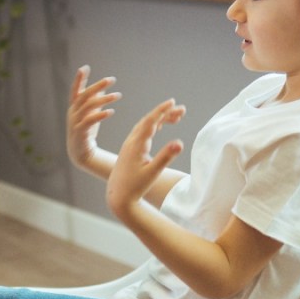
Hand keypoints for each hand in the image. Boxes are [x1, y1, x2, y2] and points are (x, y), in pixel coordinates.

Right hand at [66, 65, 119, 170]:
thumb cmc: (86, 131)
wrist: (80, 153)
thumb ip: (94, 101)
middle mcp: (72, 112)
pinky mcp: (80, 132)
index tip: (85, 67)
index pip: (75, 90)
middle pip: (84, 95)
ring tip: (118, 95)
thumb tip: (103, 88)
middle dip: (97, 86)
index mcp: (74, 107)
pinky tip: (111, 111)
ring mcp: (74, 122)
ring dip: (103, 99)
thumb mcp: (90, 114)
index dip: (79, 79)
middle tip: (111, 79)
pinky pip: (90, 121)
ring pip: (88, 107)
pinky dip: (100, 115)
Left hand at [106, 98, 184, 217]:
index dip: (161, 111)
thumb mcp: (152, 173)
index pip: (149, 122)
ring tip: (177, 117)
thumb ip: (165, 157)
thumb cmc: (135, 187)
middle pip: (149, 121)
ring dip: (160, 119)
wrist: (117, 196)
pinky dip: (153, 126)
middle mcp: (131, 142)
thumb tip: (180, 142)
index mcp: (136, 145)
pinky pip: (142, 132)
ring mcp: (129, 145)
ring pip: (145, 126)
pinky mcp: (130, 150)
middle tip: (182, 109)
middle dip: (165, 113)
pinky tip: (160, 127)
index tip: (172, 102)